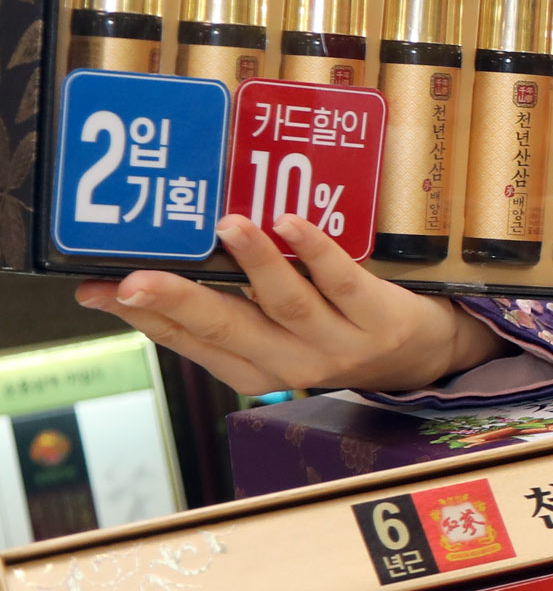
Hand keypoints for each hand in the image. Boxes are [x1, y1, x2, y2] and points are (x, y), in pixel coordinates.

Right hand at [75, 215, 505, 394]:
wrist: (420, 356)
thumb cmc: (332, 331)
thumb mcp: (273, 332)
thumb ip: (224, 307)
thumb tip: (151, 267)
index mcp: (253, 368)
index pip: (187, 341)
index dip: (139, 316)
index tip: (93, 287)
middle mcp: (291, 364)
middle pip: (227, 328)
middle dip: (177, 301)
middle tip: (132, 276)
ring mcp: (339, 344)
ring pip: (286, 303)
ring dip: (253, 263)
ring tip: (225, 225)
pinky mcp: (381, 320)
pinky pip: (344, 282)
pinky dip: (315, 251)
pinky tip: (290, 222)